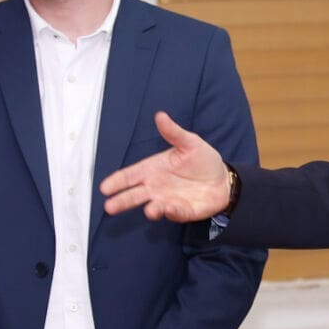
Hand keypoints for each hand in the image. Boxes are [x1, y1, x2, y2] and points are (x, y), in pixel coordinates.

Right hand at [100, 111, 229, 221]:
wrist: (223, 180)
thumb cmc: (202, 160)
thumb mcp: (189, 143)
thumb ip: (174, 133)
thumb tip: (160, 116)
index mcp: (153, 169)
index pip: (130, 175)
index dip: (117, 181)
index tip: (105, 187)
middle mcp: (156, 186)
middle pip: (134, 195)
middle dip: (122, 201)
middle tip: (109, 206)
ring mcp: (168, 200)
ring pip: (153, 207)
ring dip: (150, 209)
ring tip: (148, 211)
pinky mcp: (182, 211)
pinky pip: (174, 212)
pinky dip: (171, 212)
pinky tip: (168, 208)